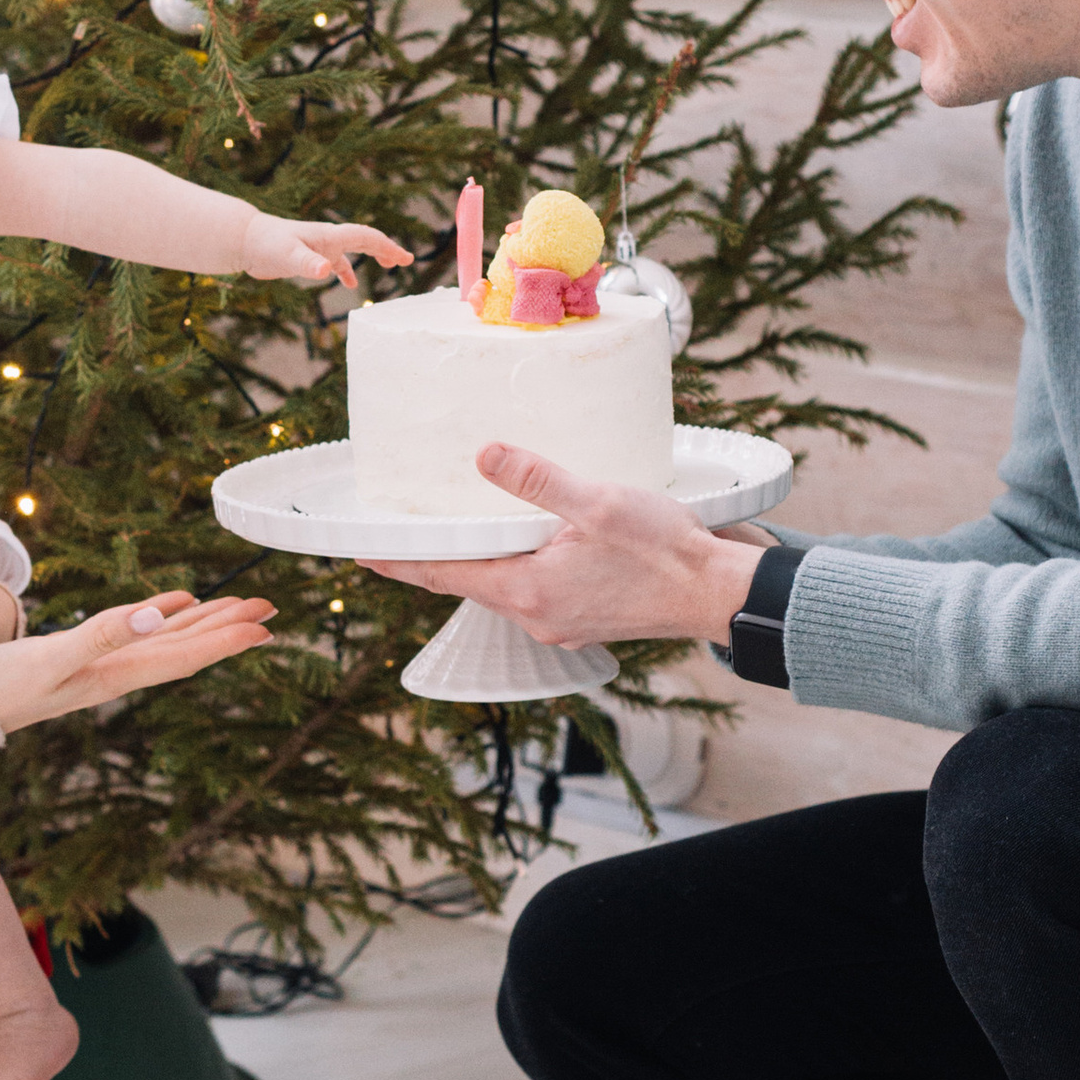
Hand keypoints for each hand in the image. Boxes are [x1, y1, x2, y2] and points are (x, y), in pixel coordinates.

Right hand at [0, 587, 272, 730]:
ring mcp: (98, 668)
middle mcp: (114, 674)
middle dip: (227, 628)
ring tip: (239, 606)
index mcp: (113, 676)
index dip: (225, 640)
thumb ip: (102, 636)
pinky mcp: (80, 658)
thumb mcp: (49, 660)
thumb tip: (157, 619)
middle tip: (269, 607)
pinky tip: (175, 605)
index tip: (264, 626)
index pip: (182, 657)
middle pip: (184, 649)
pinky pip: (134, 635)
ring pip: (165, 642)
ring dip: (203, 623)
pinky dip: (161, 618)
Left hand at [236, 212, 413, 287]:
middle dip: (386, 249)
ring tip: (388, 266)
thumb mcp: (288, 256)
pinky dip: (346, 272)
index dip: (387, 247)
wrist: (245, 240)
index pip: (366, 237)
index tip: (404, 258)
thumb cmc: (266, 244)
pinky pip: (335, 263)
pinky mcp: (308, 257)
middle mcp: (328, 239)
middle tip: (405, 260)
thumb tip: (326, 270)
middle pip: (364, 241)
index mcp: (329, 236)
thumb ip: (308, 263)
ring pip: (352, 251)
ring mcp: (319, 247)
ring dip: (371, 257)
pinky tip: (349, 285)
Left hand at [366, 446, 760, 651]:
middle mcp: (536, 616)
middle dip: (436, 559)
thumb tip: (484, 456)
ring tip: (458, 531)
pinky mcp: (585, 619)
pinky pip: (533, 593)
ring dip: (479, 562)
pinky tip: (524, 544)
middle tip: (403, 534)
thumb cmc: (664, 551)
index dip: (400, 562)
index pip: (443, 574)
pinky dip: (515, 568)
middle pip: (468, 583)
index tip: (362, 553)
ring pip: (502, 589)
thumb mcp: (595, 502)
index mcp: (527, 591)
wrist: (717, 592)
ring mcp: (561, 623)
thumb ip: (536, 480)